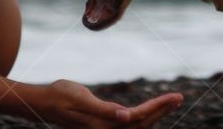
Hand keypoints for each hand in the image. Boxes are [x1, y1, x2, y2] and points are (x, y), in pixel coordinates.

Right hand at [33, 79, 182, 127]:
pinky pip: (129, 125)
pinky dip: (143, 118)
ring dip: (155, 115)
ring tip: (170, 102)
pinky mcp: (103, 126)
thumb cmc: (60, 96)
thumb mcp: (80, 98)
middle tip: (180, 97)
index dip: (158, 108)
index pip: (139, 118)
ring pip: (138, 127)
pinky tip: (150, 111)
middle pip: (142, 124)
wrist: (43, 102)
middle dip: (162, 111)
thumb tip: (126, 117)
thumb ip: (103, 110)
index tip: (174, 97)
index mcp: (104, 125)